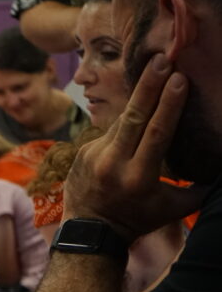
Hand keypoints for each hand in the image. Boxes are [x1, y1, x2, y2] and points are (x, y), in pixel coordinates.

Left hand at [64, 54, 205, 239]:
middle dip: (148, 86)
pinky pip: (110, 132)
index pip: (155, 134)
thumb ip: (200, 188)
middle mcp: (113, 163)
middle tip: (161, 60)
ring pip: (121, 121)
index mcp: (138, 177)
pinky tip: (138, 111)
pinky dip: (125, 124)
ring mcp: (93, 156)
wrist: (89, 231)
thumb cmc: (139, 219)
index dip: (168, 105)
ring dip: (139, 100)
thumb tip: (221, 169)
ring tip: (156, 71)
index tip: (178, 79)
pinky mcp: (82, 152)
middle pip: (133, 117)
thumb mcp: (173, 208)